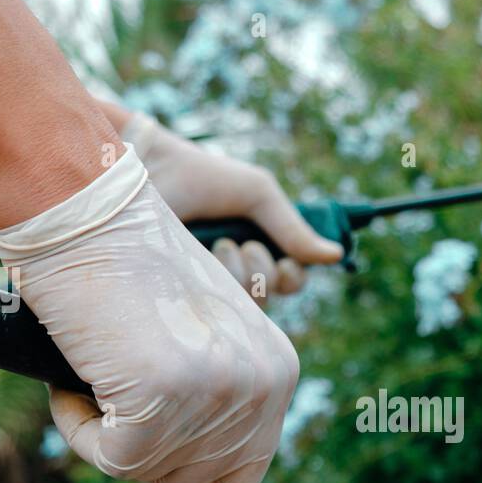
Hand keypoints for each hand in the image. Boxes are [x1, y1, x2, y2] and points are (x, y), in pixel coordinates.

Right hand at [0, 147, 298, 482]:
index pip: (242, 469)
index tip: (145, 414)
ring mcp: (217, 395)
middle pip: (194, 479)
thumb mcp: (200, 331)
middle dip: (142, 449)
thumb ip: (215, 393)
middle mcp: (262, 387)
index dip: (184, 455)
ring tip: (93, 373)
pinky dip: (78, 429)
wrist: (89, 211)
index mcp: (280, 371)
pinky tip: (72, 381)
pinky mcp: (164, 401)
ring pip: (150, 471)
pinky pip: (112, 460)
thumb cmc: (129, 264)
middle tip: (109, 391)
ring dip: (108, 437)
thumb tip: (189, 469)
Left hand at [122, 111, 343, 304]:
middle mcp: (230, 273)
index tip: (286, 262)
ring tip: (217, 245)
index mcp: (252, 248)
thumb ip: (294, 228)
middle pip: (271, 299)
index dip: (292, 278)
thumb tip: (336, 256)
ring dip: (240, 274)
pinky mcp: (178, 297)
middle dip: (263, 271)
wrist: (145, 170)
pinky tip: (200, 259)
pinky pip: (214, 312)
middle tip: (241, 243)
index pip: (288, 283)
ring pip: (246, 308)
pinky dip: (218, 282)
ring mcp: (204, 287)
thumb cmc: (199, 177)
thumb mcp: (256, 194)